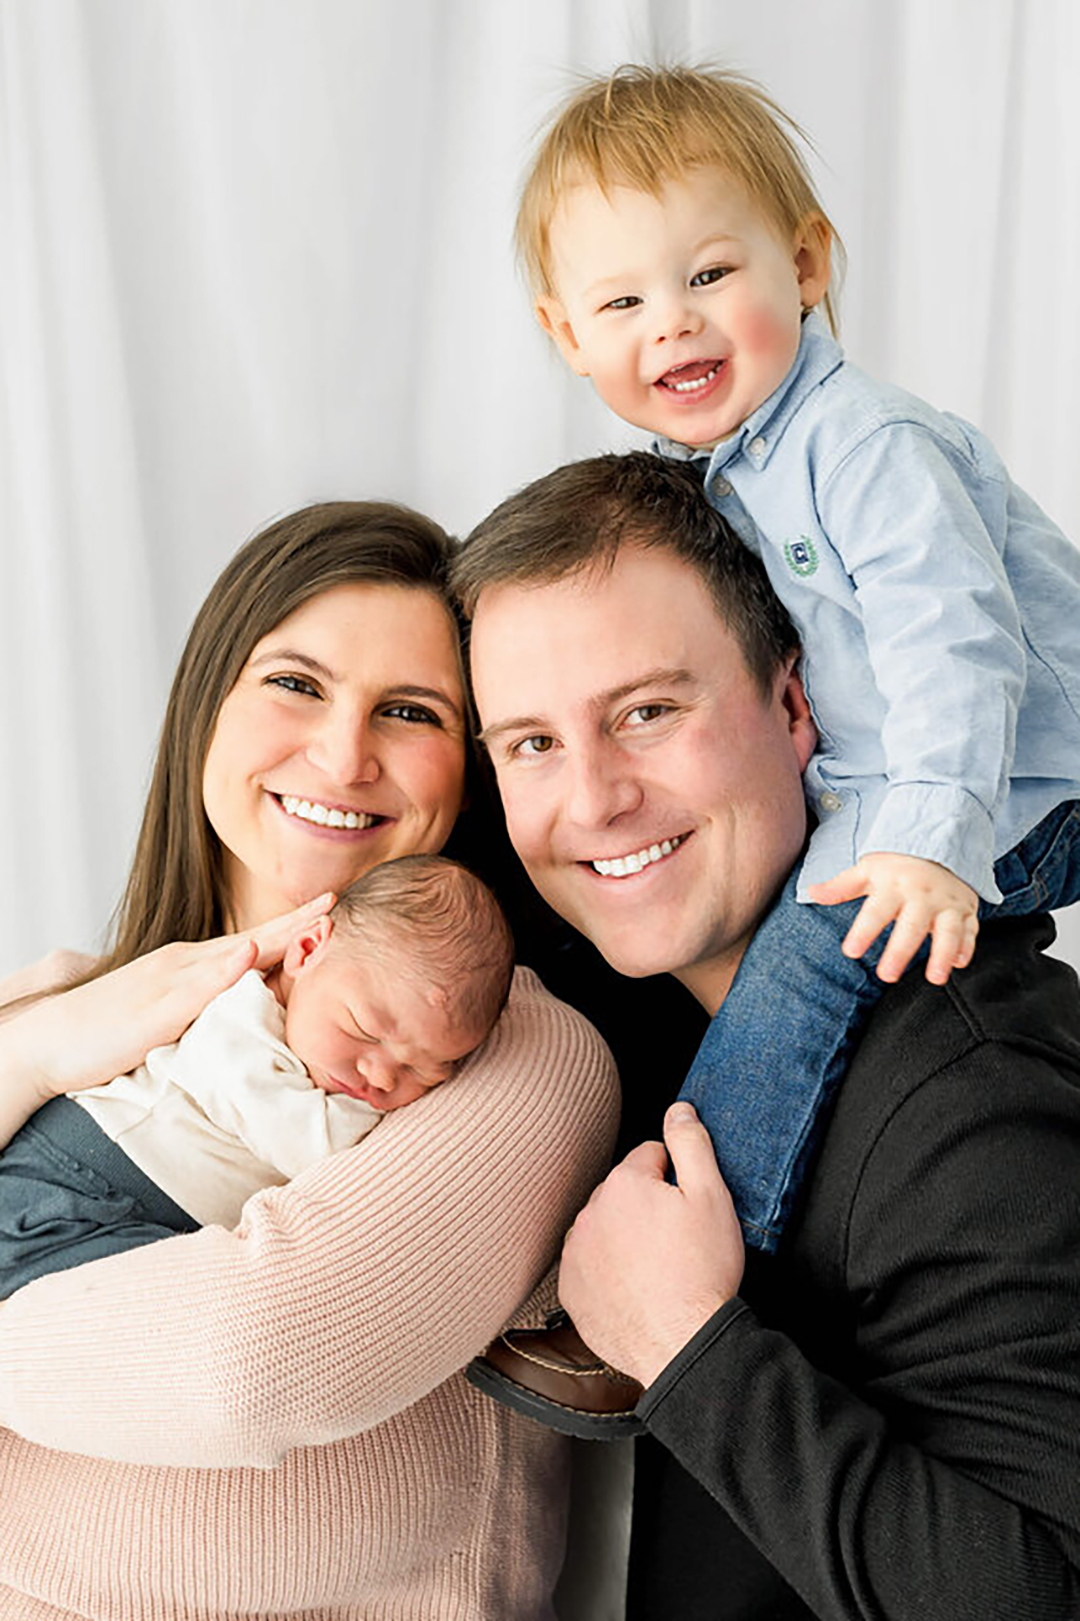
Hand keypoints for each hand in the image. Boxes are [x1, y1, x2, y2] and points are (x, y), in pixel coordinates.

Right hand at [0, 894, 334, 1107]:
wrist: (51, 1040)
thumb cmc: (111, 1030)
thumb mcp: (172, 1013)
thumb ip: (210, 1005)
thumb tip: (249, 1007)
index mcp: (193, 966)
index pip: (253, 943)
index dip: (292, 927)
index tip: (330, 910)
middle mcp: (186, 964)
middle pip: (252, 939)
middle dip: (296, 921)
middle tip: (336, 900)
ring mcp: (170, 983)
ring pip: (232, 957)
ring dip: (275, 937)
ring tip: (314, 919)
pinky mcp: (154, 1011)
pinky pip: (195, 989)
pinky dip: (224, 971)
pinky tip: (248, 956)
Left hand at [558, 1103, 743, 1388]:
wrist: (682, 1343)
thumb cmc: (701, 1272)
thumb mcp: (712, 1196)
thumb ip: (691, 1143)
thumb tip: (678, 1109)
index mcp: (624, 1183)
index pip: (649, 1157)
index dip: (676, 1180)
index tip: (689, 1210)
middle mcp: (590, 1213)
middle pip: (624, 1192)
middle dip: (648, 1207)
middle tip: (678, 1242)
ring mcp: (576, 1254)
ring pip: (605, 1227)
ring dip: (626, 1237)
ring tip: (658, 1268)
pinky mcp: (571, 1290)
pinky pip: (590, 1265)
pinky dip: (609, 1271)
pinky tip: (636, 1288)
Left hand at [808, 853, 977, 984]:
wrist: (939, 838)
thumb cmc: (898, 863)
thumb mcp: (868, 869)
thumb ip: (841, 886)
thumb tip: (811, 893)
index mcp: (894, 886)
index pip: (875, 912)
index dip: (863, 931)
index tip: (850, 951)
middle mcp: (921, 896)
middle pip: (911, 926)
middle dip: (900, 951)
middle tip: (886, 976)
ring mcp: (947, 903)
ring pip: (948, 930)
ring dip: (942, 954)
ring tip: (935, 978)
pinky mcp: (966, 909)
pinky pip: (970, 929)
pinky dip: (967, 946)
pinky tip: (959, 964)